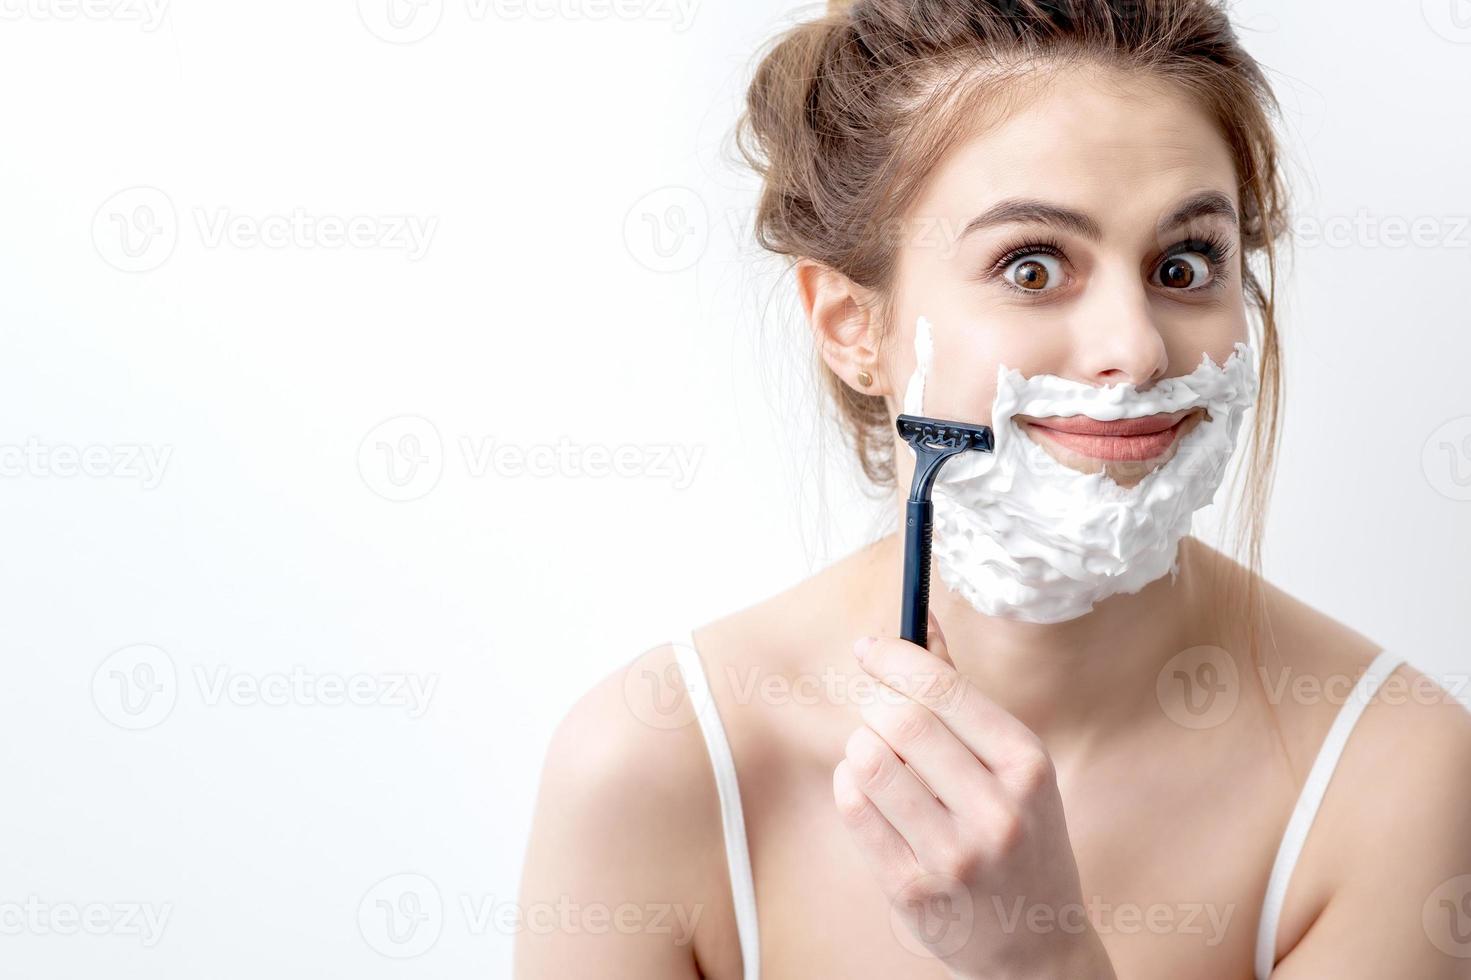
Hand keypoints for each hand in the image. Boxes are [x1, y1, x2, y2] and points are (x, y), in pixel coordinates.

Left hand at [832, 612, 1115, 979]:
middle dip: (874, 701)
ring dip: (860, 746)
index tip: (870, 647)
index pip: (945, 689)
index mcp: (1027, 766)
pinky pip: (854, 810)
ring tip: (877, 753)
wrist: (1036, 946)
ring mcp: (953, 855)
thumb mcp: (1015, 765)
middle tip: (871, 701)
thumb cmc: (1022, 836)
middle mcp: (996, 810)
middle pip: (902, 721)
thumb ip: (964, 692)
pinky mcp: (913, 889)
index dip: (896, 656)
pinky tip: (867, 787)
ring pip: (869, 763)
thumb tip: (921, 619)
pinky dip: (849, 784)